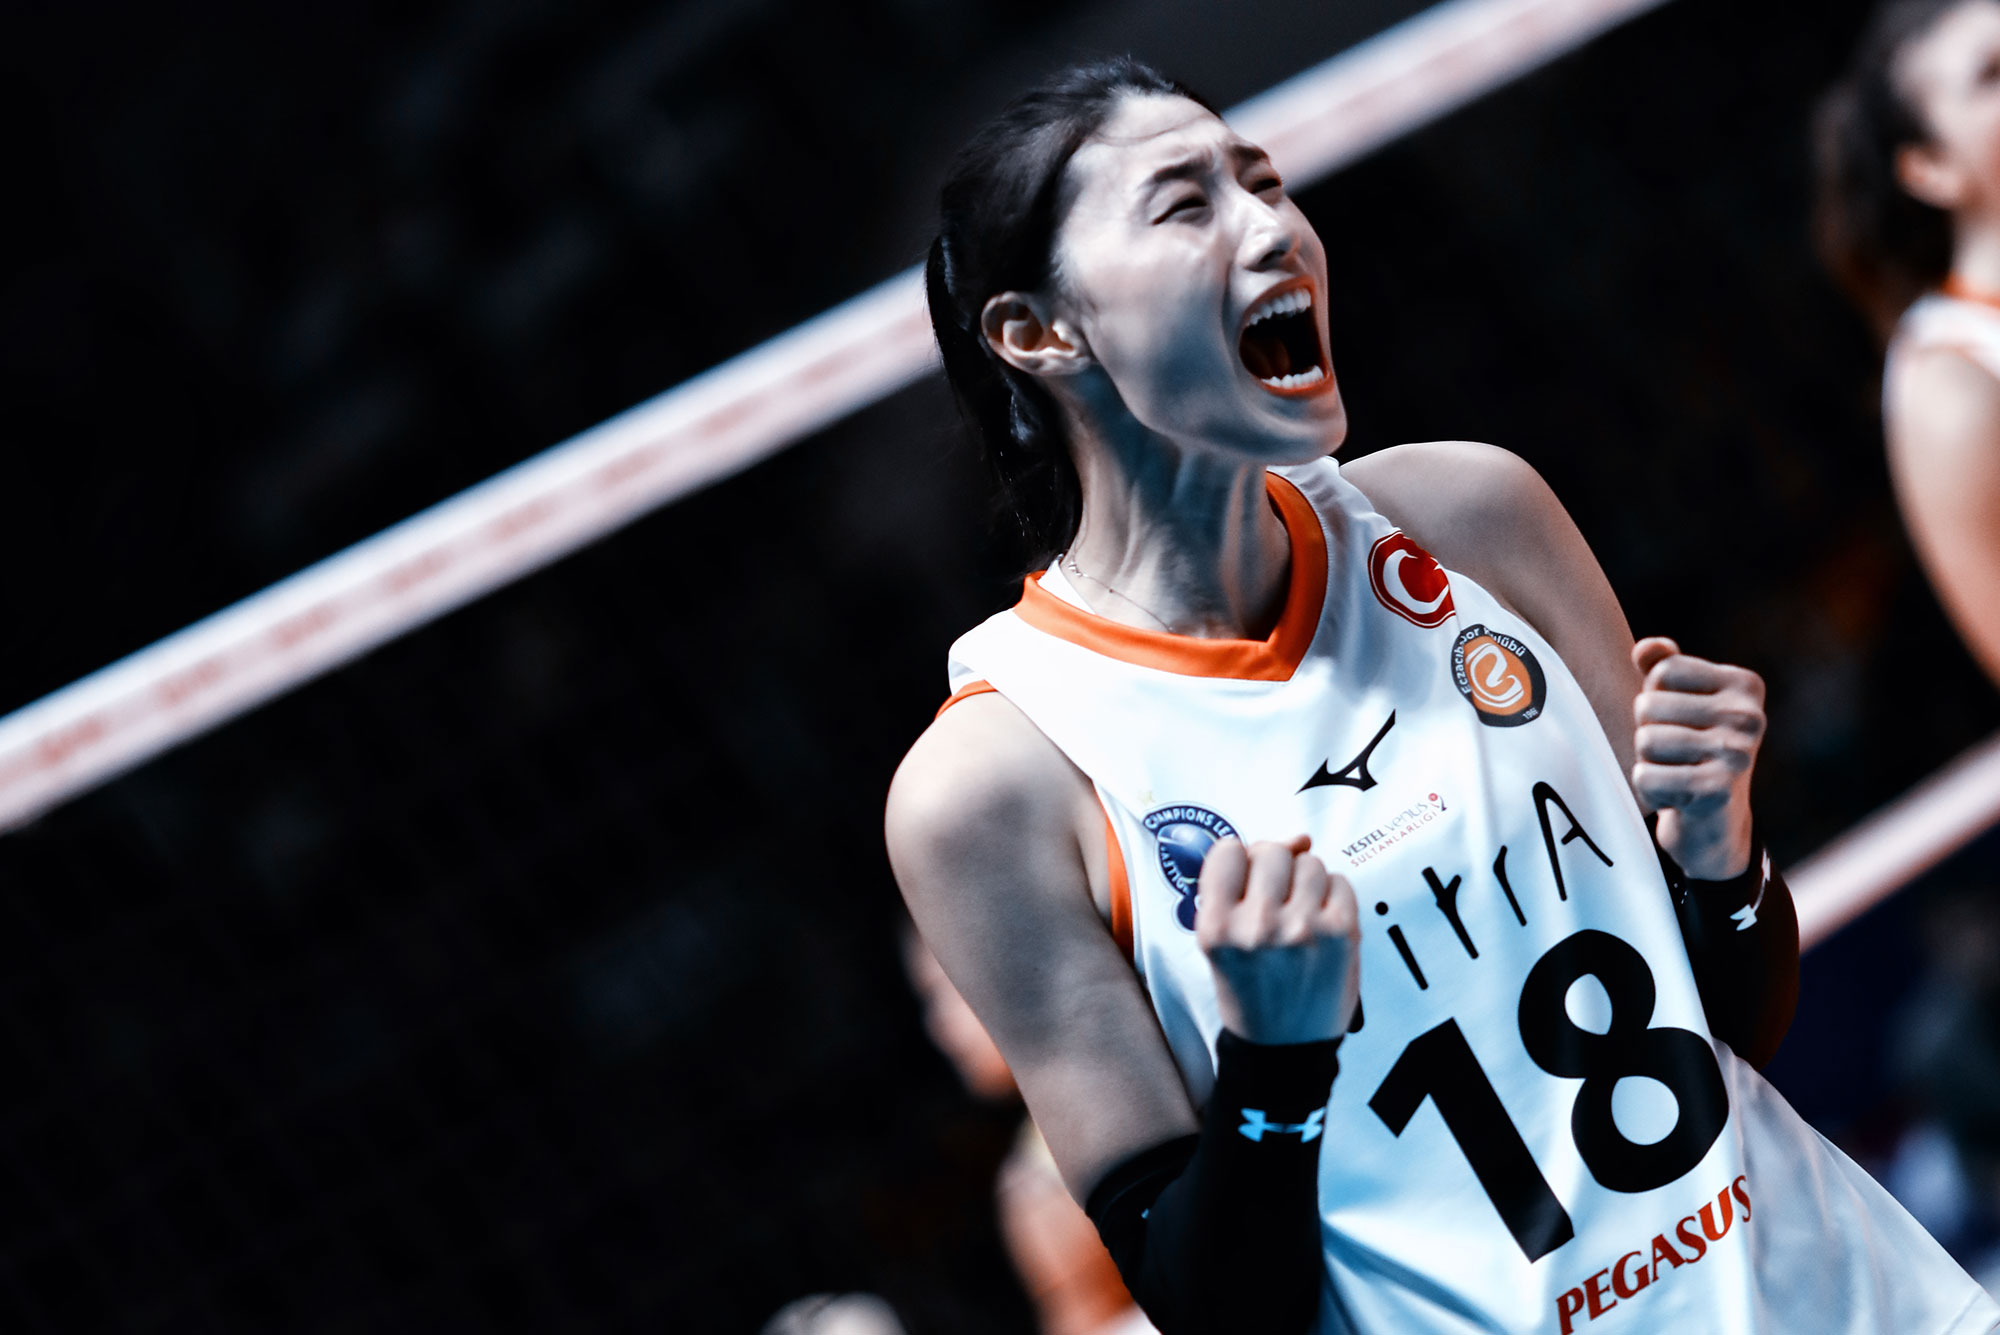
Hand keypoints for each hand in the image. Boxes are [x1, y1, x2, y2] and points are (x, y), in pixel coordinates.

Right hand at [1195, 835, 1360, 1045]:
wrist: (1283, 1049)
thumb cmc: (1251, 990)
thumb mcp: (1222, 943)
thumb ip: (1243, 885)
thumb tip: (1298, 837)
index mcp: (1216, 929)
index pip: (1228, 851)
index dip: (1239, 862)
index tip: (1245, 881)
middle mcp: (1257, 927)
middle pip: (1272, 851)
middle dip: (1275, 868)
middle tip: (1276, 900)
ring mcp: (1302, 930)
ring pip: (1310, 862)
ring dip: (1306, 881)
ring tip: (1300, 914)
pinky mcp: (1341, 935)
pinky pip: (1341, 881)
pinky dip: (1333, 895)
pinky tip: (1322, 922)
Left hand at [1631, 637, 1764, 879]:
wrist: (1715, 823)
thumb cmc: (1692, 750)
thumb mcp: (1681, 701)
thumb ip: (1663, 666)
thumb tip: (1647, 648)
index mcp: (1744, 685)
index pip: (1662, 671)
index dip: (1655, 697)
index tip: (1680, 720)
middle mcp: (1748, 716)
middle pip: (1648, 706)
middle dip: (1648, 731)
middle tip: (1677, 753)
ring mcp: (1737, 754)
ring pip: (1645, 741)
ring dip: (1648, 762)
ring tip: (1677, 772)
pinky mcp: (1716, 792)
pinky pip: (1645, 777)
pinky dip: (1649, 789)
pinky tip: (1676, 796)